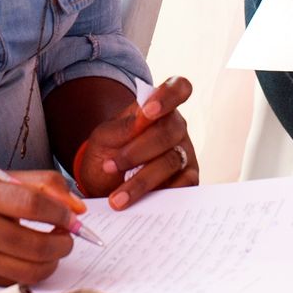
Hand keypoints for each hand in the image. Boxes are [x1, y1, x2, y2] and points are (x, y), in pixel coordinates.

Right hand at [0, 170, 79, 284]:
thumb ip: (37, 184)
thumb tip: (75, 205)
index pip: (35, 205)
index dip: (62, 211)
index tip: (74, 215)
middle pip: (38, 243)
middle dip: (64, 242)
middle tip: (69, 235)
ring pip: (31, 269)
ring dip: (53, 261)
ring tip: (55, 248)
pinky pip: (16, 281)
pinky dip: (33, 272)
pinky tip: (33, 259)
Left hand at [74, 76, 198, 208]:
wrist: (103, 184)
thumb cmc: (107, 153)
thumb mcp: (104, 137)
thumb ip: (123, 127)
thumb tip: (144, 119)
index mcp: (159, 107)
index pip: (178, 88)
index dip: (168, 96)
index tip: (148, 111)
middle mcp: (177, 127)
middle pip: (168, 132)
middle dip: (136, 152)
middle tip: (110, 167)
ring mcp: (185, 153)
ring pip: (171, 162)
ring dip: (140, 181)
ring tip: (116, 198)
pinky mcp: (188, 179)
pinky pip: (183, 186)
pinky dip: (160, 195)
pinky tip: (141, 205)